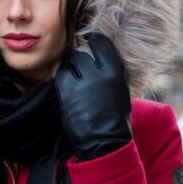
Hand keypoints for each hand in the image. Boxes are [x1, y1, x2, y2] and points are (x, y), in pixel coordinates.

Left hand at [54, 34, 131, 160]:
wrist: (104, 140)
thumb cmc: (115, 116)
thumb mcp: (121, 87)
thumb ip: (110, 68)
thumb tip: (98, 53)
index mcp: (115, 70)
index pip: (100, 43)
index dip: (94, 43)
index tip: (91, 45)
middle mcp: (98, 73)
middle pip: (83, 53)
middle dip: (81, 59)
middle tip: (82, 70)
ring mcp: (81, 81)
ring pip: (70, 63)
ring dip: (72, 69)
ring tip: (77, 82)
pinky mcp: (66, 90)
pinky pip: (61, 75)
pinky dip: (64, 80)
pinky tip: (70, 91)